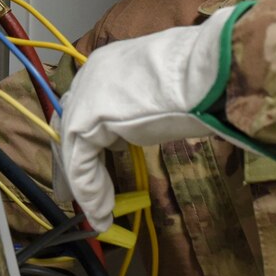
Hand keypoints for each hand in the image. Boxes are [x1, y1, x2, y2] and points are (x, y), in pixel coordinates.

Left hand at [58, 6, 242, 230]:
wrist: (203, 73)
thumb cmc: (200, 80)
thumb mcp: (164, 91)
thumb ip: (143, 106)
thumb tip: (142, 127)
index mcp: (109, 63)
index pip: (86, 105)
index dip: (90, 139)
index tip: (100, 166)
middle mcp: (90, 76)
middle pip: (72, 127)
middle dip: (78, 164)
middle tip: (90, 193)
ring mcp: (85, 95)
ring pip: (75, 149)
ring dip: (88, 186)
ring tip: (102, 213)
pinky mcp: (86, 119)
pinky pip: (80, 163)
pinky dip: (91, 190)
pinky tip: (103, 211)